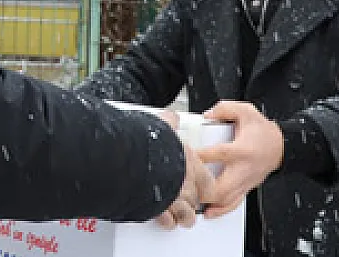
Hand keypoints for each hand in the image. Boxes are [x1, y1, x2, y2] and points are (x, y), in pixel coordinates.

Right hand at [153, 110, 215, 229]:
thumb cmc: (148, 144)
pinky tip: (166, 220)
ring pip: (186, 214)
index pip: (207, 182)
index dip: (204, 186)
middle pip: (196, 199)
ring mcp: (173, 198)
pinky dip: (167, 221)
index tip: (200, 186)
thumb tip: (171, 117)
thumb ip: (169, 123)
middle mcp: (184, 184)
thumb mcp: (162, 126)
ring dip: (185, 217)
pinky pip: (167, 220)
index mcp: (190, 164)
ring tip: (183, 218)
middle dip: (193, 202)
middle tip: (190, 201)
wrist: (132, 160)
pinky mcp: (158, 209)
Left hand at [197, 101, 283, 218]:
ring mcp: (245, 181)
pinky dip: (220, 210)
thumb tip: (208, 114)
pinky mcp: (246, 188)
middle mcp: (243, 169)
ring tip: (192, 203)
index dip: (200, 156)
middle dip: (203, 190)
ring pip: (227, 200)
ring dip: (209, 203)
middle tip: (186, 187)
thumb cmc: (262, 131)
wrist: (281, 146)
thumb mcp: (246, 111)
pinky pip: (233, 203)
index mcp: (241, 150)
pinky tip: (209, 213)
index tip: (184, 155)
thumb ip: (225, 109)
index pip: (218, 154)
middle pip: (222, 187)